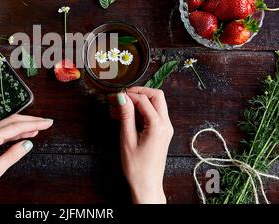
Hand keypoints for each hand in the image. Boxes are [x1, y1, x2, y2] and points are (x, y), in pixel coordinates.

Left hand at [0, 114, 52, 203]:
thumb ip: (13, 154)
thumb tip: (28, 144)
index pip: (17, 126)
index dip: (34, 124)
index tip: (47, 123)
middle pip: (13, 120)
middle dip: (31, 120)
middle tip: (46, 122)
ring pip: (7, 124)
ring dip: (24, 125)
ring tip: (38, 127)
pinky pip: (1, 131)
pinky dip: (14, 131)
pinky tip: (23, 134)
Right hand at [108, 87, 172, 203]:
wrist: (146, 185)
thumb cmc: (137, 167)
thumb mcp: (127, 139)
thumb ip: (125, 115)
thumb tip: (121, 97)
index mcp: (158, 125)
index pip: (143, 100)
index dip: (127, 95)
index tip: (113, 97)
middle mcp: (165, 124)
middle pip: (155, 96)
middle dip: (137, 93)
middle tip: (120, 97)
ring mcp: (165, 128)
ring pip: (155, 103)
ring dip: (138, 102)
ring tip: (118, 108)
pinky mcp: (162, 132)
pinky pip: (153, 114)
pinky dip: (140, 111)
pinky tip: (124, 116)